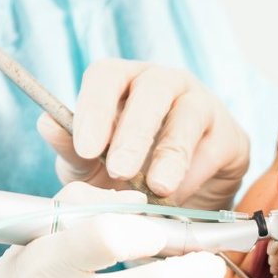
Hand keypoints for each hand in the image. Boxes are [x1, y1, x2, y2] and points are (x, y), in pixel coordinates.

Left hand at [39, 60, 250, 210]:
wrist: (179, 201)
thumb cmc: (128, 173)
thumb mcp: (91, 166)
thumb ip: (71, 148)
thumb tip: (47, 124)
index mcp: (125, 82)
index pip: (106, 75)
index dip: (94, 107)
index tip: (85, 147)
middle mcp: (165, 83)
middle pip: (153, 88)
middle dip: (135, 131)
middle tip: (119, 170)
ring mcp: (201, 104)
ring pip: (189, 115)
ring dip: (170, 154)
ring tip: (158, 187)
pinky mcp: (230, 135)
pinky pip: (213, 148)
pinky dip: (194, 175)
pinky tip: (178, 197)